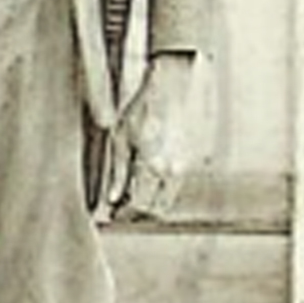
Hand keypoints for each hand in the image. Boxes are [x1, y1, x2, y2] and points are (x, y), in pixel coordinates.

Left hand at [108, 53, 200, 219]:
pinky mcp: (189, 159)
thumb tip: (114, 197)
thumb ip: (117, 172)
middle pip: (157, 209)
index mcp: (152, 166)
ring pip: (167, 199)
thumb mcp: (119, 139)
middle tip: (121, 208)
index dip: (125, 214)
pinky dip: (160, 189)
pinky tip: (146, 179)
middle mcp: (172, 170)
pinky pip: (174, 184)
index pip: (140, 206)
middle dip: (138, 213)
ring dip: (150, 202)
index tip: (114, 213)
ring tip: (131, 194)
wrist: (170, 88)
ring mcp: (184, 166)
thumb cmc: (143, 108)